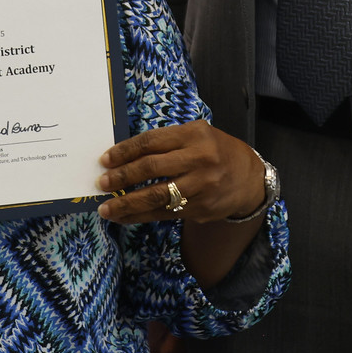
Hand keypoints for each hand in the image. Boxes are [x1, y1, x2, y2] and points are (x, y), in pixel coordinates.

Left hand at [95, 121, 263, 223]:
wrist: (249, 179)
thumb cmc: (215, 152)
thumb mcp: (197, 136)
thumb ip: (167, 143)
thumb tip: (124, 157)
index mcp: (194, 135)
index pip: (151, 141)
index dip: (125, 151)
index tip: (105, 160)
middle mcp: (199, 159)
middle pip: (152, 168)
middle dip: (122, 177)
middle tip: (102, 183)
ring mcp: (200, 186)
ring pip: (156, 196)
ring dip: (127, 204)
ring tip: (107, 208)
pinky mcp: (200, 208)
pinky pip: (163, 214)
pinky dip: (140, 216)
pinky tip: (125, 217)